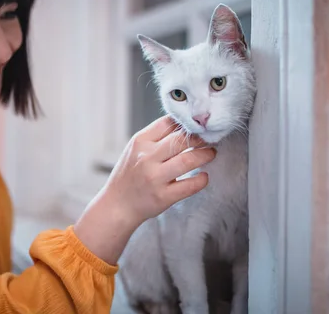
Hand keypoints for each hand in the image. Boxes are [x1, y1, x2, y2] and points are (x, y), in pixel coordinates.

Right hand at [73, 115, 215, 263]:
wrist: (117, 205)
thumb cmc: (129, 175)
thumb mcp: (135, 150)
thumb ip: (156, 137)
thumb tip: (184, 125)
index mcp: (140, 142)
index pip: (168, 123)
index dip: (186, 123)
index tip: (196, 126)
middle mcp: (146, 158)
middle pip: (181, 139)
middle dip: (200, 138)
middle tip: (209, 139)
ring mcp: (155, 178)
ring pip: (189, 160)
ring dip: (205, 155)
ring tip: (211, 153)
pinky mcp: (163, 197)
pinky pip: (190, 185)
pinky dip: (202, 180)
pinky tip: (204, 176)